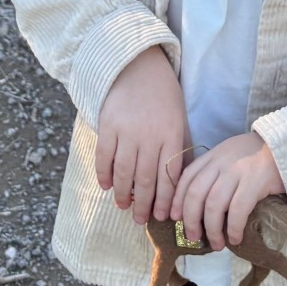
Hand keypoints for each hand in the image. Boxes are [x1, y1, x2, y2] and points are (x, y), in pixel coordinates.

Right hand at [94, 45, 189, 225]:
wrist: (138, 65)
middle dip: (144, 204)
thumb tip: (182, 182)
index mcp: (171, 135)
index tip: (164, 216)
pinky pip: (104, 156)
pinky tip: (106, 186)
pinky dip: (104, 173)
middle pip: (146, 179)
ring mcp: (127, 131)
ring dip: (123, 193)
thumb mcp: (179, 119)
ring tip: (123, 207)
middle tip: (140, 220)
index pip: (169, 176)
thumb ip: (180, 148)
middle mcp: (149, 136)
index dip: (166, 200)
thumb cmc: (163, 95)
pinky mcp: (108, 125)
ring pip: (124, 172)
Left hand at [169, 132, 283, 249]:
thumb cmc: (258, 155)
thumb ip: (214, 170)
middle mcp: (221, 162)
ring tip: (216, 244)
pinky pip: (237, 210)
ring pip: (214, 204)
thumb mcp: (230, 155)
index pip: (187, 178)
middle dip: (190, 219)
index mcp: (213, 155)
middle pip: (196, 194)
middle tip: (192, 237)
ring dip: (211, 229)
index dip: (177, 199)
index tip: (175, 217)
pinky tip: (235, 238)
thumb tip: (199, 203)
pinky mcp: (255, 182)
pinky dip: (233, 228)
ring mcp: (237, 171)